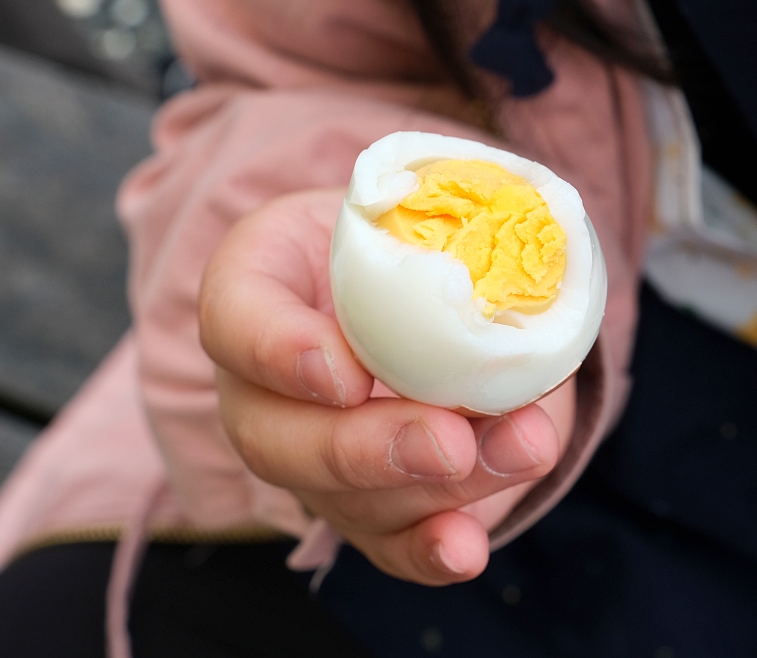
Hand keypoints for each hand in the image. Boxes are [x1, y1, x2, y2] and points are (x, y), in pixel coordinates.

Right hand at [199, 190, 574, 584]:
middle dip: (362, 450)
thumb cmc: (418, 235)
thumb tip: (515, 293)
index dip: (278, 351)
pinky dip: (425, 550)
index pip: (234, 316)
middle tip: (447, 440)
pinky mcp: (363, 503)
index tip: (344, 374)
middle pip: (273, 438)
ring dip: (434, 489)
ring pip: (338, 499)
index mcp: (259, 282)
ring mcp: (308, 453)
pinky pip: (381, 541)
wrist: (434, 286)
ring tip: (522, 451)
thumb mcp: (423, 206)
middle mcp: (263, 383)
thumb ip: (448, 234)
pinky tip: (466, 548)